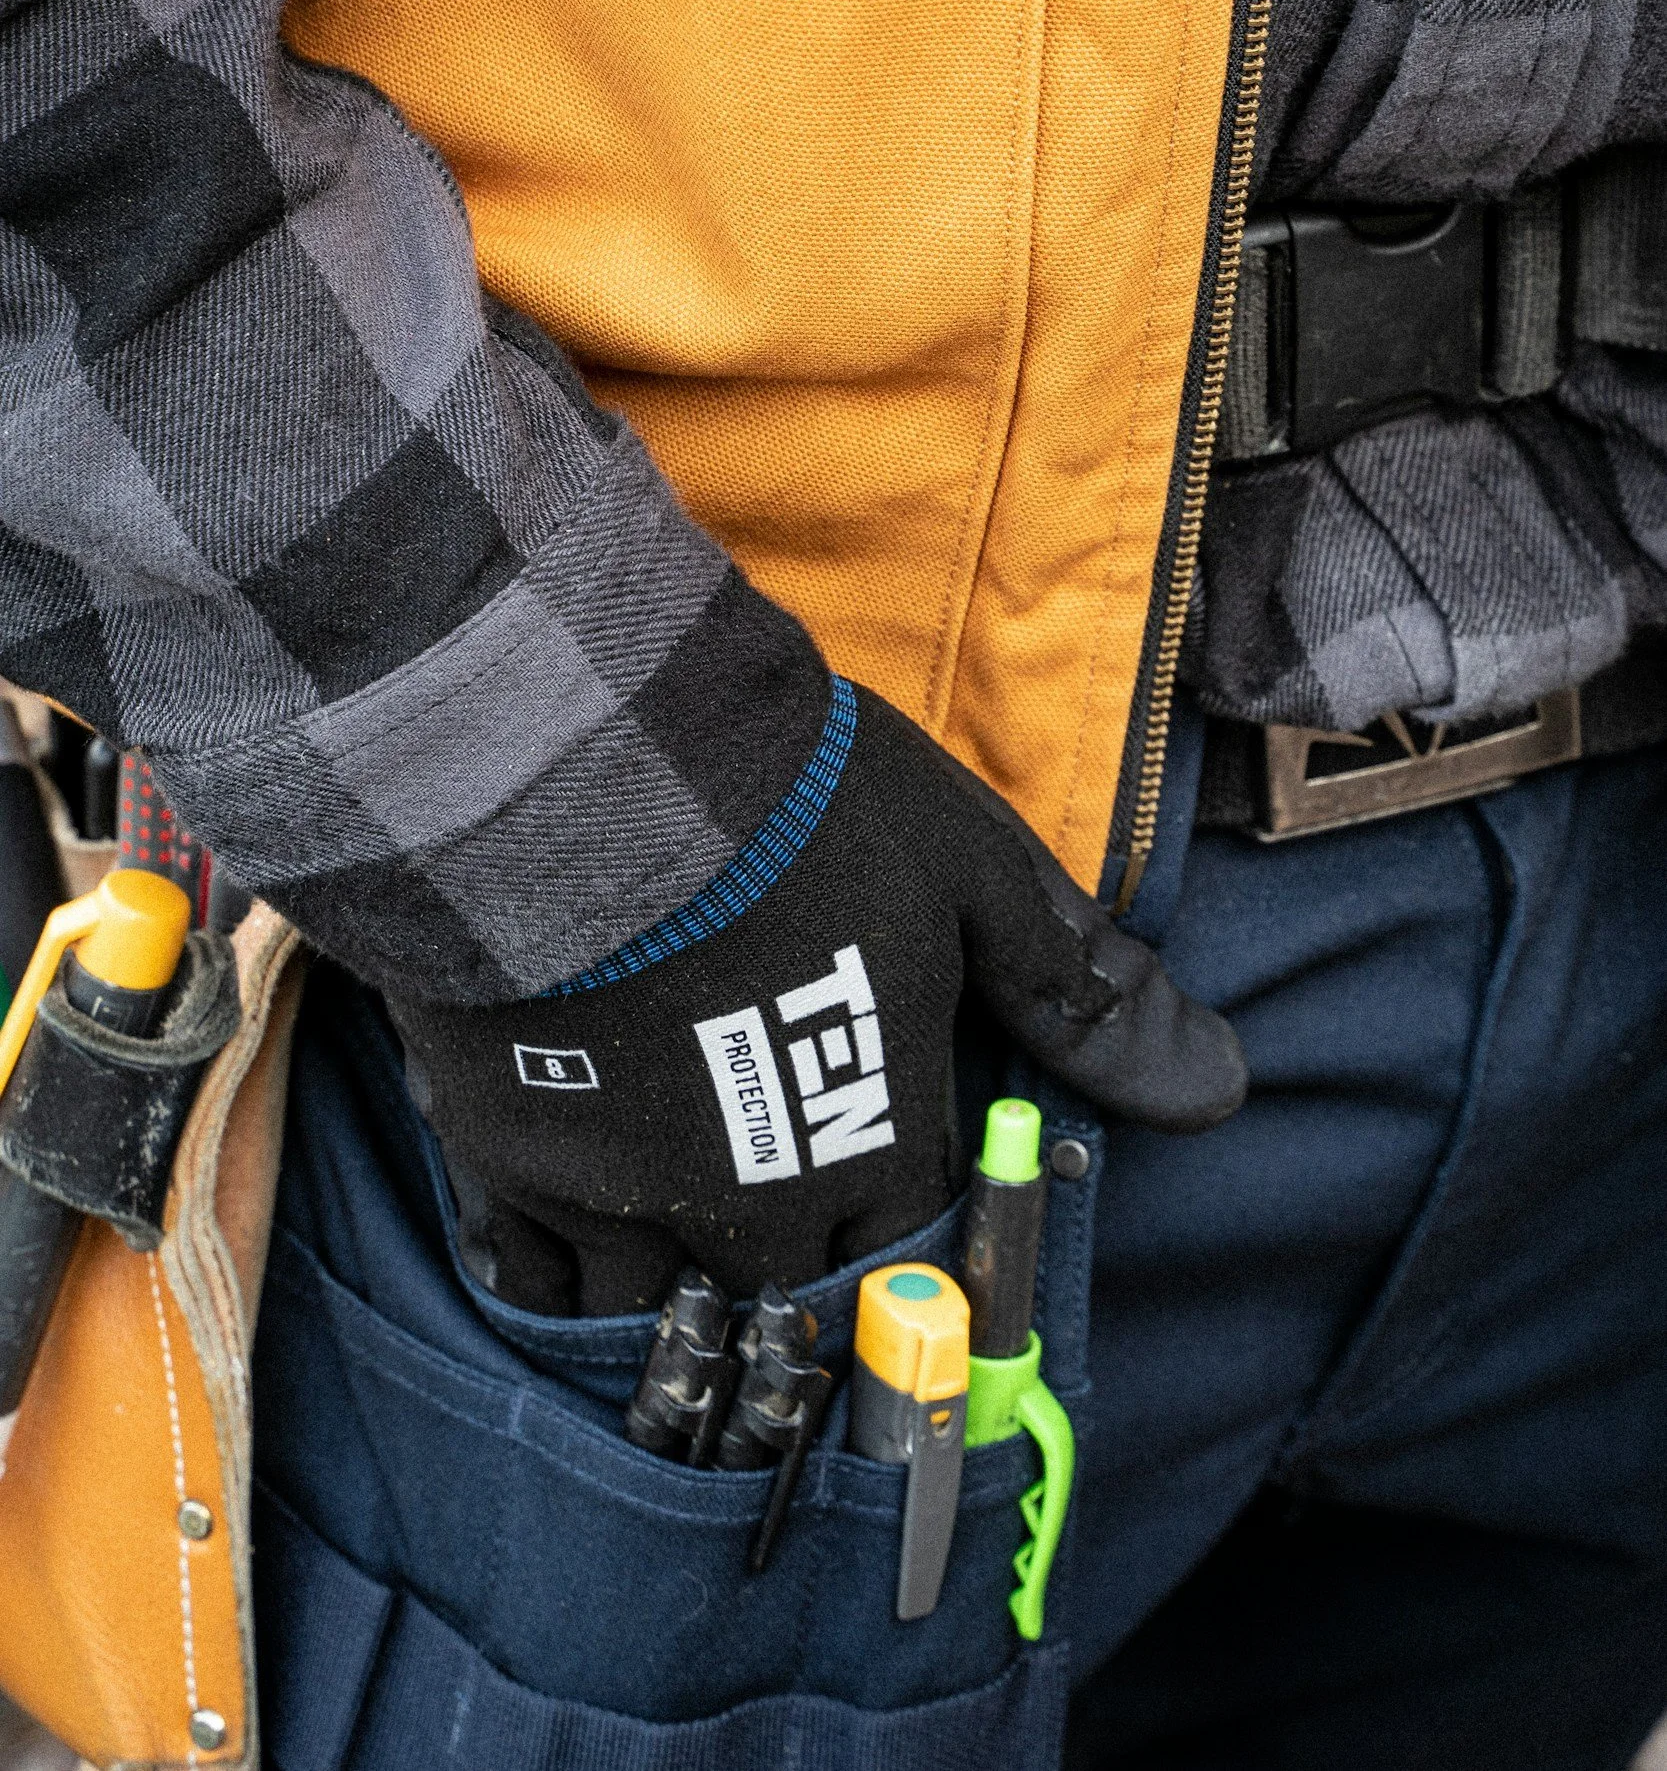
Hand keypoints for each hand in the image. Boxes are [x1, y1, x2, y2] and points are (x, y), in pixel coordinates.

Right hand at [389, 685, 1243, 1314]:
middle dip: (792, 1293)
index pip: (910, 1242)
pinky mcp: (509, 1157)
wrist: (584, 756)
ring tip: (666, 1276)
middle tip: (774, 1273)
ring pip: (656, 1313)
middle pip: (787, 1299)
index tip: (884, 1238)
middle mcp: (756, 1197)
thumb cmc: (792, 800)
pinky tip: (565, 1262)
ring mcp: (622, 1189)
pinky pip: (532, 1282)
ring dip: (672, 1303)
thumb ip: (1078, 993)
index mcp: (875, 1131)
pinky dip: (557, 1286)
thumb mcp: (970, 871)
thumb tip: (1218, 1090)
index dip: (905, 1244)